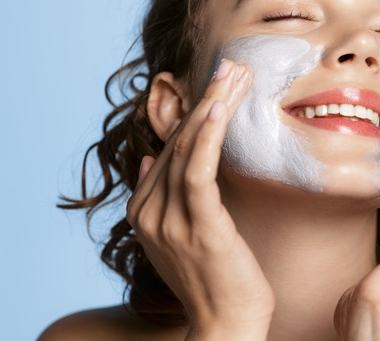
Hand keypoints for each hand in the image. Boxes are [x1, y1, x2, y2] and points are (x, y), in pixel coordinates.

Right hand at [126, 60, 273, 340]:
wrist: (225, 326)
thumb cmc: (213, 281)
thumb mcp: (181, 235)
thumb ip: (164, 197)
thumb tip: (153, 158)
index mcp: (143, 212)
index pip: (168, 150)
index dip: (194, 114)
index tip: (222, 84)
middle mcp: (148, 212)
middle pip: (176, 141)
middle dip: (206, 98)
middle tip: (232, 65)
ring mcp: (168, 219)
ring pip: (186, 148)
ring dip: (212, 104)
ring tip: (235, 72)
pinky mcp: (196, 225)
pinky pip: (197, 170)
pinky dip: (207, 134)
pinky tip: (222, 105)